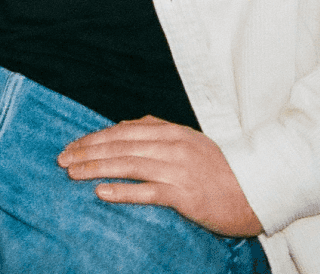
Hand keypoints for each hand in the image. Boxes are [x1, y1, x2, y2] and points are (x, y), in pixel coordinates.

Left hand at [57, 115, 262, 236]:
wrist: (257, 189)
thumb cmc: (220, 168)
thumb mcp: (188, 140)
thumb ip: (158, 131)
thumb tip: (125, 126)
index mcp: (170, 131)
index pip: (122, 131)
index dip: (94, 138)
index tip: (73, 146)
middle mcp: (171, 146)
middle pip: (119, 146)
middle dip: (87, 152)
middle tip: (62, 159)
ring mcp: (178, 170)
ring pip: (128, 165)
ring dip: (96, 168)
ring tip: (72, 173)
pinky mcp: (185, 195)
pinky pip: (148, 192)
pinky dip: (122, 191)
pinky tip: (101, 192)